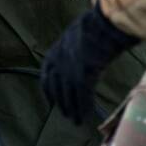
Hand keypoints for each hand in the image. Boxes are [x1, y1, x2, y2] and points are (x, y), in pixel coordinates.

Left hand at [40, 5, 137, 125]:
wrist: (100, 24)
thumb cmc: (92, 26)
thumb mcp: (74, 35)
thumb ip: (73, 48)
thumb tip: (80, 52)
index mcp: (54, 53)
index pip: (45, 77)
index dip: (48, 91)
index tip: (50, 101)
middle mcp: (58, 65)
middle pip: (57, 90)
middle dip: (61, 104)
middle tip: (67, 116)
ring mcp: (69, 72)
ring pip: (69, 97)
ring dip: (73, 111)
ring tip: (77, 121)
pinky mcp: (83, 78)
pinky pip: (83, 98)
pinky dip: (85, 108)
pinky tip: (88, 115)